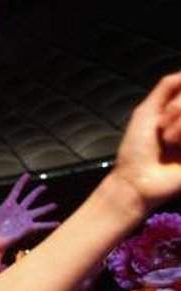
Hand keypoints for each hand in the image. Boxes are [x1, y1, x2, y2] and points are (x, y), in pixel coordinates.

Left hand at [0, 174, 59, 252]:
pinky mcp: (28, 228)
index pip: (17, 190)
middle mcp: (18, 210)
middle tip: (44, 187)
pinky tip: (57, 223)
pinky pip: (41, 225)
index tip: (27, 175)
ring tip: (55, 205)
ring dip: (46, 208)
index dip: (22, 182)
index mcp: (8, 205)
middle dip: (37, 192)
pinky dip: (49, 224)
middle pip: (30, 198)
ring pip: (38, 211)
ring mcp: (24, 219)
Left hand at [111, 71, 180, 207]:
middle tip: (162, 129)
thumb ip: (166, 87)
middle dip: (178, 109)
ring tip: (169, 142)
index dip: (179, 100)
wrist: (138, 181)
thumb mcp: (146, 112)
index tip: (164, 115)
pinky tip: (180, 149)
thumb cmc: (137, 150)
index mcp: (180, 112)